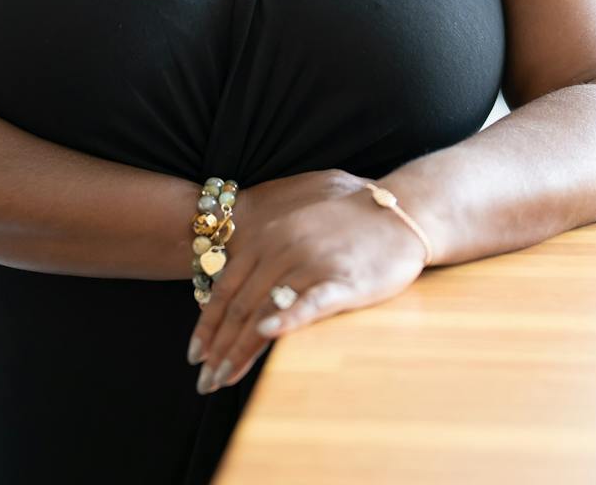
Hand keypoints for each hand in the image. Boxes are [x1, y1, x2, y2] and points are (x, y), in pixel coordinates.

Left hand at [187, 171, 427, 394]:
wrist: (400, 212)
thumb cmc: (347, 220)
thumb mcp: (296, 223)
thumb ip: (266, 249)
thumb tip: (233, 281)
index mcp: (267, 237)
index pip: (225, 289)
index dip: (207, 325)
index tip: (195, 356)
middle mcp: (282, 249)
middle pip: (240, 307)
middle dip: (219, 348)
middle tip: (204, 382)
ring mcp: (311, 263)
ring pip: (266, 310)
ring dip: (240, 349)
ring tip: (223, 378)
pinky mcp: (343, 280)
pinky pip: (310, 302)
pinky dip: (287, 318)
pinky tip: (268, 334)